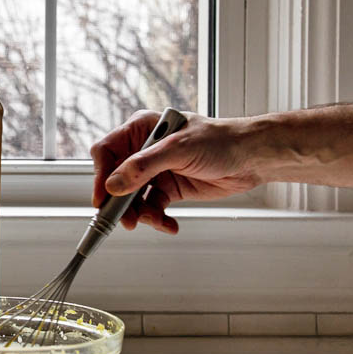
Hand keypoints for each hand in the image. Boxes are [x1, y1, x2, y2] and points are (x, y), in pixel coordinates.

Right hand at [90, 110, 261, 233]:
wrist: (251, 158)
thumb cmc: (221, 141)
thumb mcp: (178, 150)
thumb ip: (143, 167)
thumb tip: (114, 184)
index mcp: (142, 129)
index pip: (108, 152)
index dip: (101, 175)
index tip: (102, 197)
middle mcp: (145, 150)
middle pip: (116, 179)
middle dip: (120, 201)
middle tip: (125, 219)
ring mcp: (156, 171)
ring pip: (133, 198)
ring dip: (139, 213)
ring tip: (153, 221)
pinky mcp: (168, 189)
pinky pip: (152, 208)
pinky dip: (157, 219)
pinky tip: (168, 224)